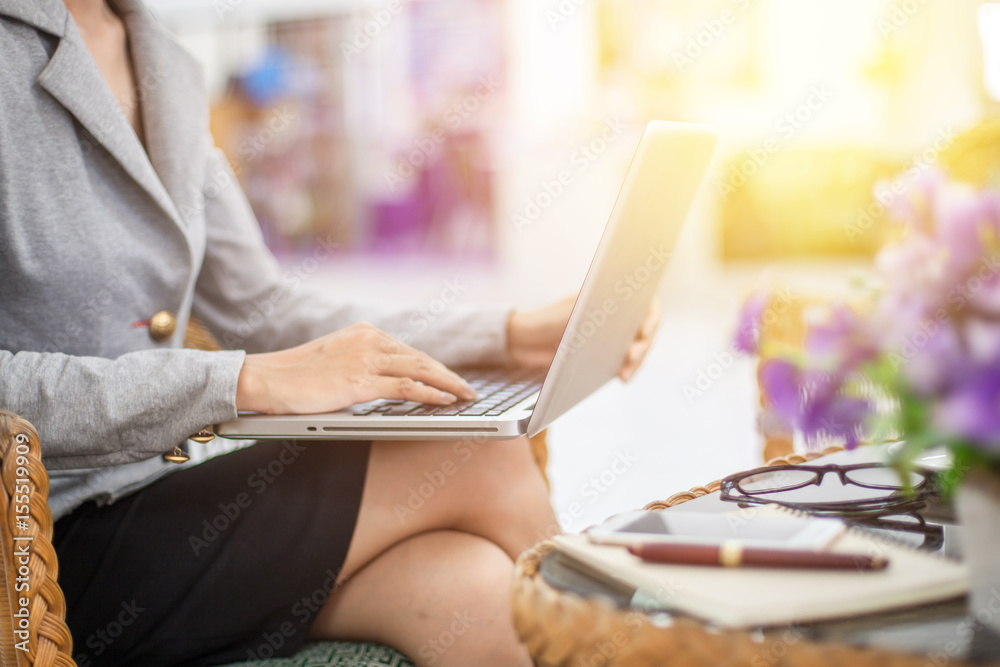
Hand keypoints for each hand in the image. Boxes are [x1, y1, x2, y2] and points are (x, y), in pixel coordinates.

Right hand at [236, 323, 477, 413]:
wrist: (264, 379)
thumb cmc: (294, 376)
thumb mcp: (334, 362)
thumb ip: (361, 365)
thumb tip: (387, 384)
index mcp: (363, 332)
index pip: (409, 351)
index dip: (434, 367)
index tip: (451, 378)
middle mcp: (368, 339)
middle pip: (421, 358)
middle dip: (448, 375)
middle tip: (469, 390)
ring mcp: (365, 358)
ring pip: (420, 369)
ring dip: (449, 384)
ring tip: (467, 396)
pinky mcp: (360, 380)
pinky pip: (407, 387)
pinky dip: (431, 393)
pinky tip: (446, 401)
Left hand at [507, 297, 659, 381]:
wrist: (524, 342)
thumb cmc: (545, 319)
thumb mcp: (571, 312)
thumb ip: (593, 310)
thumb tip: (619, 307)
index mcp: (611, 297)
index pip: (645, 303)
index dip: (651, 315)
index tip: (646, 328)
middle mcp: (617, 316)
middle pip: (644, 330)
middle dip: (644, 344)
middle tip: (633, 355)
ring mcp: (613, 338)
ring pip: (636, 349)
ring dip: (636, 362)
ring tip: (626, 374)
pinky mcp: (605, 357)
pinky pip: (623, 363)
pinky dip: (625, 370)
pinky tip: (621, 378)